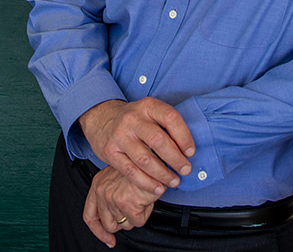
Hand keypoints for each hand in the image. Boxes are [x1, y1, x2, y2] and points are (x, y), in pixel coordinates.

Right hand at [77, 98, 194, 192]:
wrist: (101, 118)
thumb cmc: (133, 120)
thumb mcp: (149, 112)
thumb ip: (166, 126)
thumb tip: (188, 151)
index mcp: (147, 105)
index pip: (170, 118)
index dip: (184, 136)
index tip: (190, 152)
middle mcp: (132, 119)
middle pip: (158, 140)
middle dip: (176, 159)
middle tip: (185, 170)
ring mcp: (120, 135)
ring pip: (145, 159)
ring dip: (163, 174)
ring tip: (174, 181)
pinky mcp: (110, 152)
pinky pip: (131, 171)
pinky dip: (147, 182)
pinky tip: (158, 187)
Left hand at [83, 166, 157, 247]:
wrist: (152, 157)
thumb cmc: (138, 166)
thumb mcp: (118, 178)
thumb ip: (110, 197)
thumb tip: (114, 222)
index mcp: (98, 184)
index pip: (90, 216)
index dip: (99, 232)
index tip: (109, 239)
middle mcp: (102, 191)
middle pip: (109, 224)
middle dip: (124, 221)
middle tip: (133, 208)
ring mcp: (113, 197)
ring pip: (125, 224)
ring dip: (136, 215)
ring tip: (140, 198)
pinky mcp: (127, 202)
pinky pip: (137, 222)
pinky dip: (145, 213)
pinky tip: (146, 200)